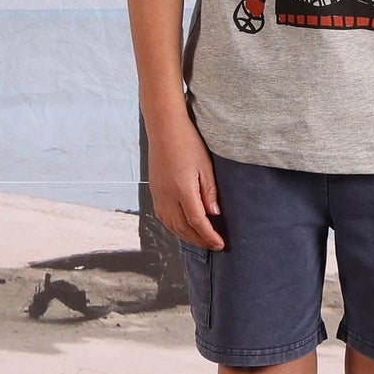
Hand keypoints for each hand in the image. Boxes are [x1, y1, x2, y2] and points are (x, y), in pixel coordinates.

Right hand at [148, 113, 225, 250]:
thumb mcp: (205, 166)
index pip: (197, 222)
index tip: (220, 244)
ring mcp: (158, 194)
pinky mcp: (154, 191)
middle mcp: (167, 196)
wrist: (164, 127)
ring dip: (187, 237)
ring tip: (201, 240)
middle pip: (183, 228)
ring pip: (171, 225)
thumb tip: (214, 214)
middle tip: (214, 245)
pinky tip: (184, 228)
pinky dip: (174, 227)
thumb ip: (210, 192)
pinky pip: (163, 217)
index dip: (209, 236)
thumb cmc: (188, 142)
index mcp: (182, 190)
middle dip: (199, 240)